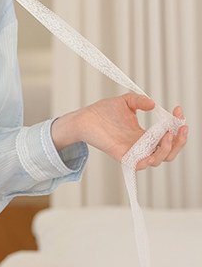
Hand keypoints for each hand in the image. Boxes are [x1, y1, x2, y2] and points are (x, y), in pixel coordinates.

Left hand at [51, 95, 187, 170]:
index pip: (169, 135)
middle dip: (180, 141)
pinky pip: (139, 165)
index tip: (178, 110)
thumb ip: (139, 101)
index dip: (177, 124)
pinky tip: (152, 152)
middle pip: (169, 152)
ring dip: (167, 149)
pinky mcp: (122, 156)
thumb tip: (153, 104)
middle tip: (181, 127)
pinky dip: (148, 161)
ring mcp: (133, 151)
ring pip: (158, 159)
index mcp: (146, 134)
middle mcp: (142, 145)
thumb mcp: (126, 102)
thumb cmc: (103, 111)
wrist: (84, 118)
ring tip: (166, 134)